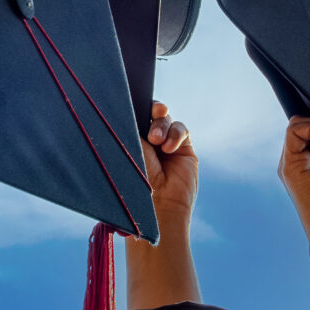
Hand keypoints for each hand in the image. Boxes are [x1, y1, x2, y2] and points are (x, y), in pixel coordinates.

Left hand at [125, 102, 201, 309]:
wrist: (155, 208)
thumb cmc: (133, 184)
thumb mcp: (126, 151)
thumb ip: (128, 128)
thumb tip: (125, 106)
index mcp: (126, 140)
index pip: (131, 114)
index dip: (133, 104)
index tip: (132, 101)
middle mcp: (145, 140)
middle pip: (149, 112)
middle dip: (151, 110)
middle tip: (151, 114)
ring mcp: (165, 144)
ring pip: (165, 118)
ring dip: (161, 125)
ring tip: (156, 141)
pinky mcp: (183, 148)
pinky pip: (181, 129)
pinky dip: (175, 134)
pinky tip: (168, 148)